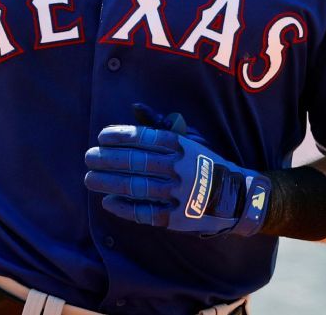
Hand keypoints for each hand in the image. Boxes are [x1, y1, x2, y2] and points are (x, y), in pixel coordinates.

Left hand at [84, 104, 270, 236]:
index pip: (143, 137)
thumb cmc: (205, 163)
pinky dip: (124, 207)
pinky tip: (108, 202)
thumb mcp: (190, 138)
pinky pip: (143, 212)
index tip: (101, 137)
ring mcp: (176, 194)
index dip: (119, 136)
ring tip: (90, 179)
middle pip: (134, 162)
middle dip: (107, 159)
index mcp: (181, 146)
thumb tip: (135, 106)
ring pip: (135, 187)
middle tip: (89, 157)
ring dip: (108, 183)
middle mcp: (178, 168)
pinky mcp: (175, 218)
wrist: (236, 197)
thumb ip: (160, 124)